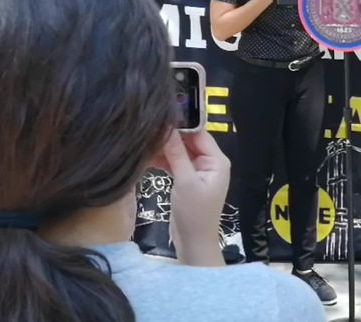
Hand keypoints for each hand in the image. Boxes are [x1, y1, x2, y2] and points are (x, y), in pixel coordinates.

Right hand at [155, 129, 230, 266]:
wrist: (193, 242)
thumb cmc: (194, 213)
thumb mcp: (185, 182)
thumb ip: (177, 155)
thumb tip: (167, 129)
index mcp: (217, 161)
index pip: (199, 134)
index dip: (182, 125)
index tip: (161, 117)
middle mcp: (210, 162)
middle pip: (189, 142)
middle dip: (170, 137)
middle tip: (148, 130)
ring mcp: (198, 171)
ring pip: (180, 152)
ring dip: (164, 149)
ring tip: (143, 143)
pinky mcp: (187, 179)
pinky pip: (175, 163)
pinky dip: (163, 161)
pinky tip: (146, 157)